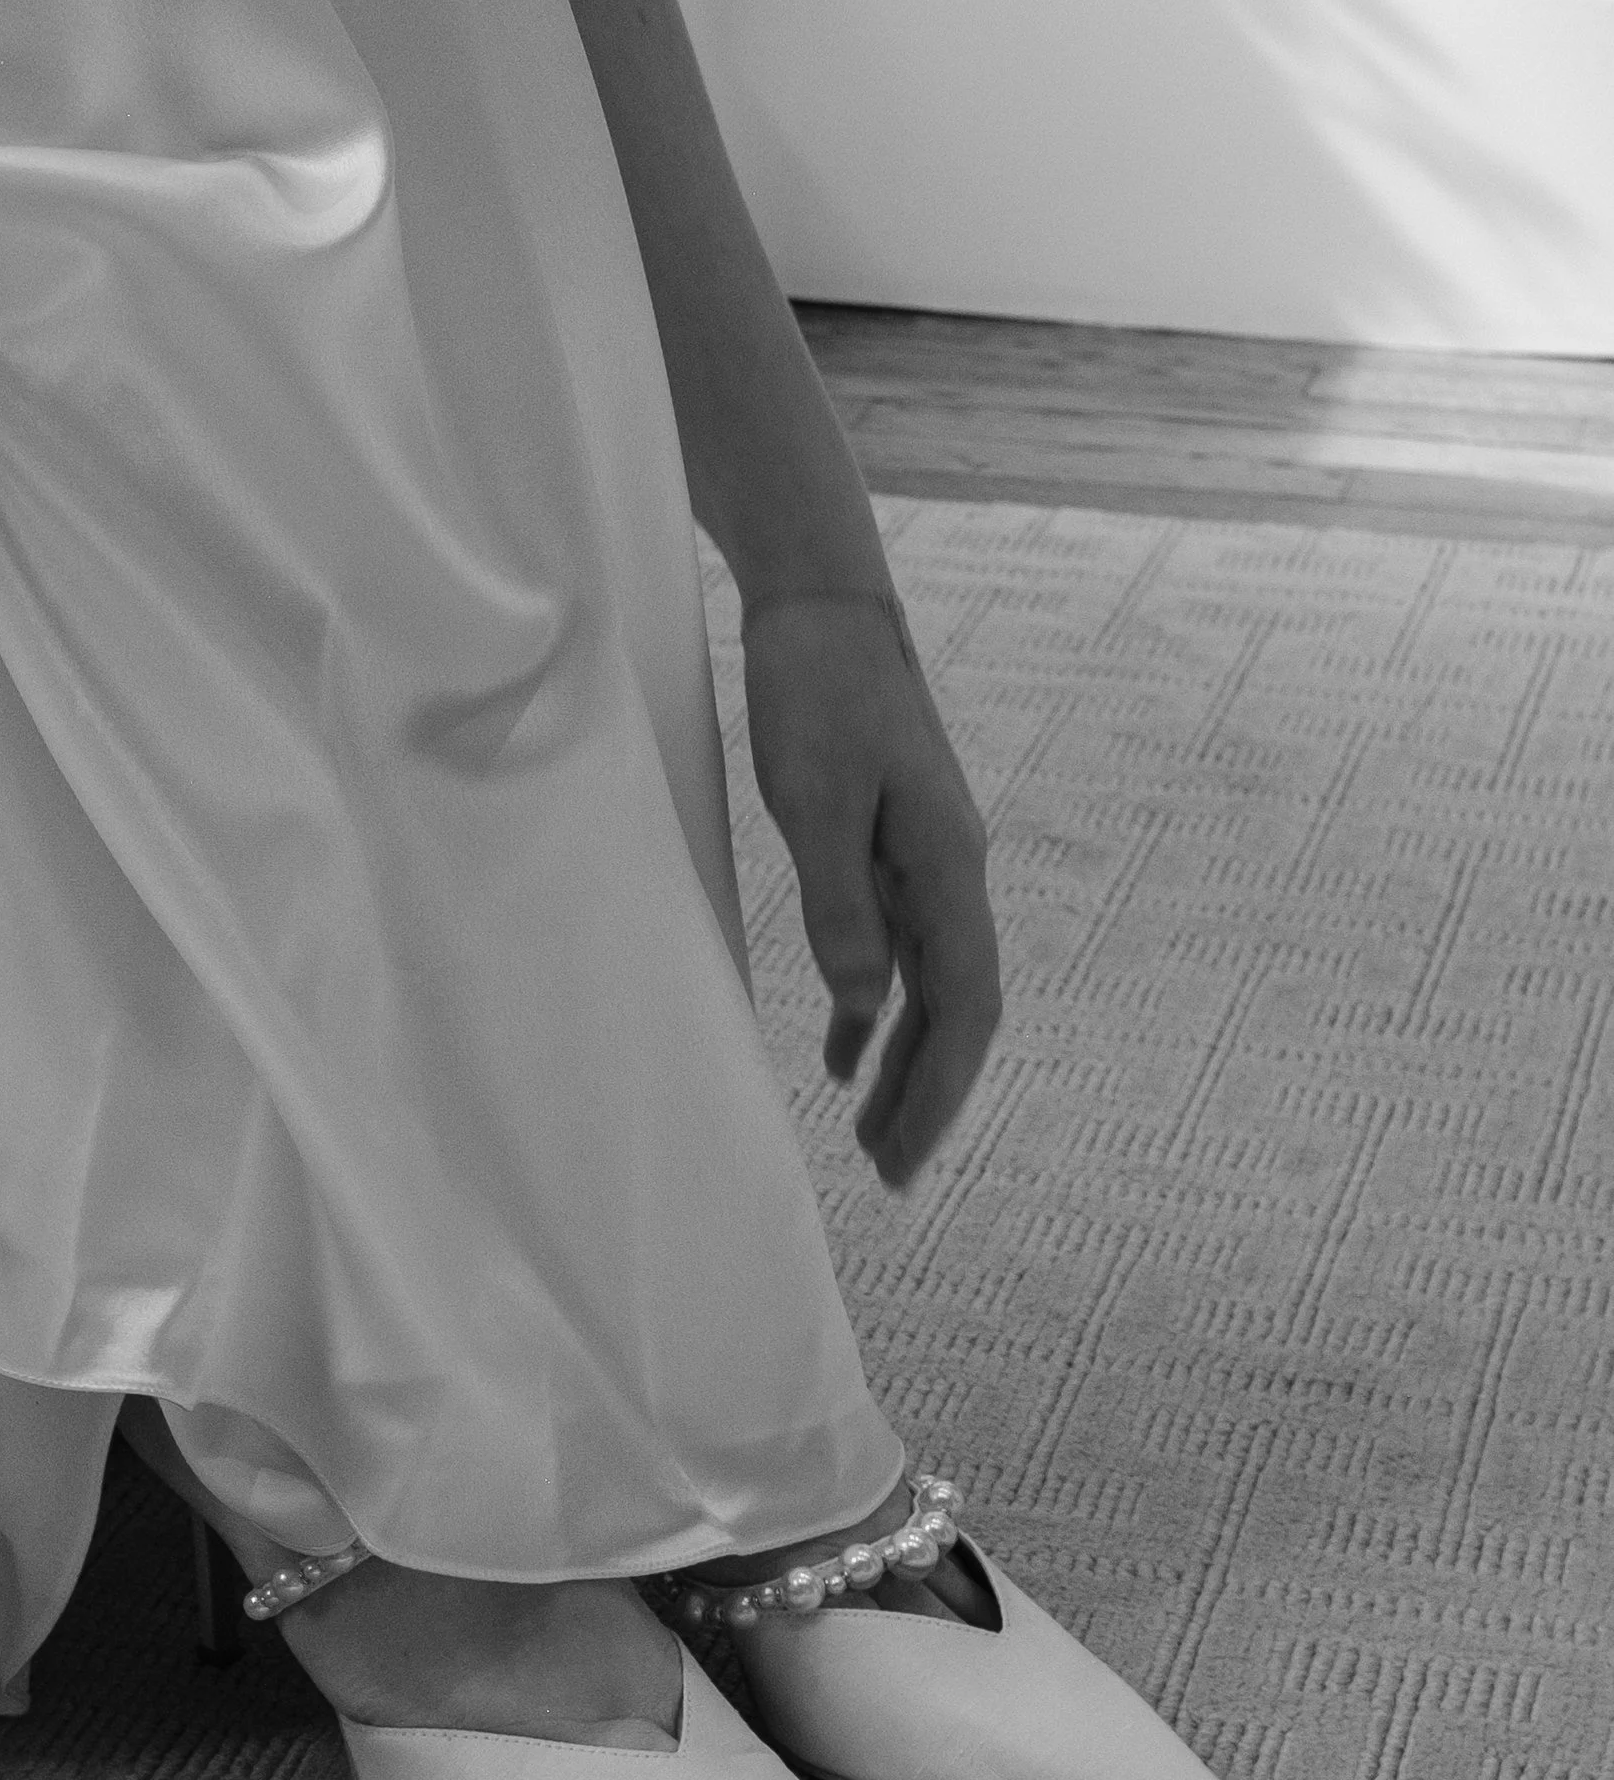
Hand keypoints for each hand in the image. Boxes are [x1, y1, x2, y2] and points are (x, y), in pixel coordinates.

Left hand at [740, 589, 1000, 1188]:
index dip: (940, 1091)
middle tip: (888, 1174)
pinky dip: (874, 1006)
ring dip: (904, 1061)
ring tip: (868, 1135)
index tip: (903, 1158)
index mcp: (947, 866)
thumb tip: (865, 1005)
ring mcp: (925, 860)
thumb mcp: (815, 798)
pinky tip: (843, 1047)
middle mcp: (952, 872)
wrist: (824, 606)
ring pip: (929, 987)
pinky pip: (896, 947)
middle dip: (928, 1096)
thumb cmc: (819, 690)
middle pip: (957, 1010)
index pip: (965, 1007)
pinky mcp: (889, 845)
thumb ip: (841, 903)